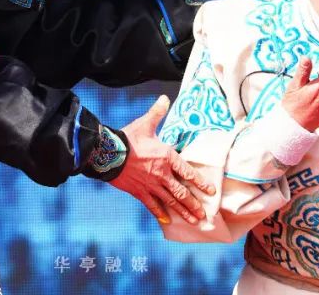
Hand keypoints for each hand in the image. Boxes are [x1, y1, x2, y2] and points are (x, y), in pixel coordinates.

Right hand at [110, 95, 215, 224]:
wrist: (108, 153)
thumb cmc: (128, 138)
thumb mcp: (145, 124)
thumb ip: (157, 113)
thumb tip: (165, 98)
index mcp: (166, 157)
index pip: (187, 171)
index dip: (200, 182)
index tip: (210, 190)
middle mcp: (162, 174)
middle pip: (181, 192)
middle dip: (194, 204)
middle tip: (204, 214)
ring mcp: (150, 185)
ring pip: (170, 201)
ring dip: (182, 211)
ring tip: (193, 221)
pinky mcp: (139, 192)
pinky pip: (152, 205)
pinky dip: (159, 213)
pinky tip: (166, 221)